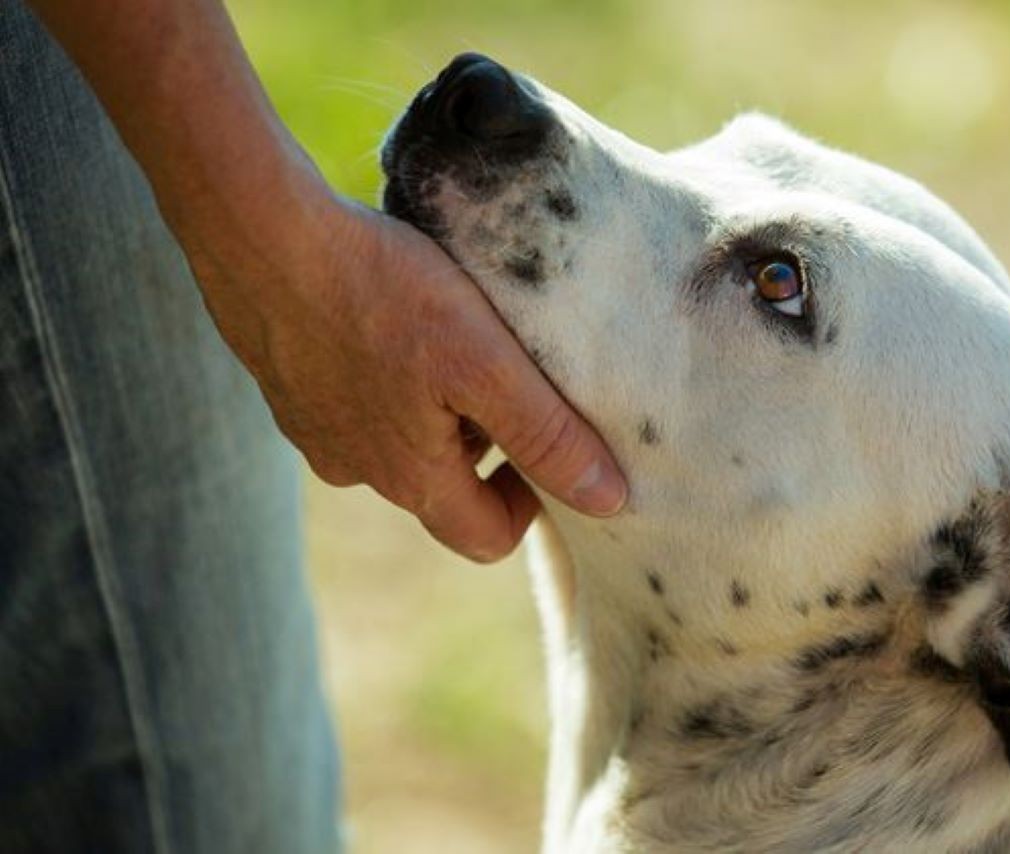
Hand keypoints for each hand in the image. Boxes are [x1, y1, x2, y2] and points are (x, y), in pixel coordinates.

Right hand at [185, 186, 626, 561]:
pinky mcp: (286, 387)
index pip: (486, 538)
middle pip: (442, 489)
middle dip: (486, 448)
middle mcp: (356, 470)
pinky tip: (391, 320)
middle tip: (506, 378)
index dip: (531, 504)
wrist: (258, 233)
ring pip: (396, 443)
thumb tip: (610, 502)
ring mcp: (313, 431)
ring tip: (452, 339)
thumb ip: (547, 435)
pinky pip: (353, 403)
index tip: (547, 445)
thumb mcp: (485, 363)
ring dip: (434, 410)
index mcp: (410, 477)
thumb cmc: (379, 293)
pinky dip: (386, 378)